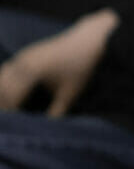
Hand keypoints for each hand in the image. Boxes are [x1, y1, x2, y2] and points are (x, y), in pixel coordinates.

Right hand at [0, 8, 118, 116]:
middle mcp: (23, 62)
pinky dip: (4, 84)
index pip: (12, 98)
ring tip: (11, 110)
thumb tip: (45, 129)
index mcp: (33, 71)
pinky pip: (6, 71)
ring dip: (2, 94)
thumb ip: (56, 111)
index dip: (11, 114)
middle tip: (10, 121)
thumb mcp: (71, 92)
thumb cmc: (82, 66)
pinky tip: (10, 96)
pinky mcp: (25, 54)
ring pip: (2, 79)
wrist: (89, 39)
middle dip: (4, 105)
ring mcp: (22, 56)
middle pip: (2, 89)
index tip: (13, 127)